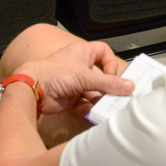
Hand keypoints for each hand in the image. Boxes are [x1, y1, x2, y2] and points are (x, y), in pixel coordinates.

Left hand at [14, 39, 133, 119]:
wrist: (35, 89)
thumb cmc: (57, 73)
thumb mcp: (87, 76)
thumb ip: (109, 83)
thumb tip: (130, 86)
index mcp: (83, 53)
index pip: (103, 51)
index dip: (110, 62)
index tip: (112, 75)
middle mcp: (79, 67)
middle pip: (101, 76)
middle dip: (109, 87)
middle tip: (119, 97)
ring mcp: (75, 83)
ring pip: (95, 92)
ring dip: (101, 100)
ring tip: (109, 108)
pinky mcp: (71, 98)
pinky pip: (86, 104)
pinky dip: (91, 109)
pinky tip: (97, 114)